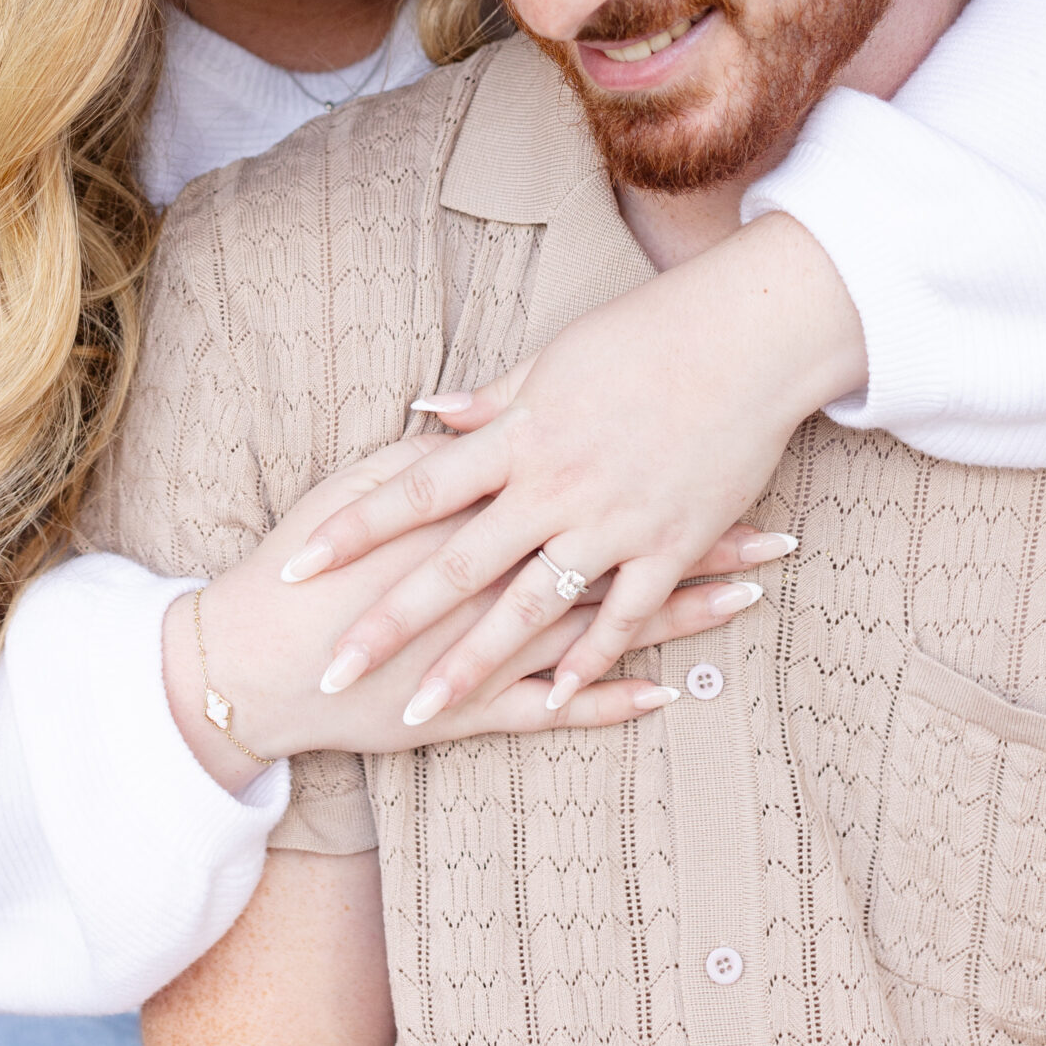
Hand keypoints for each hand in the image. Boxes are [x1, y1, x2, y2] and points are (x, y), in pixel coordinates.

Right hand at [161, 444, 769, 797]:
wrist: (260, 657)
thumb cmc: (308, 563)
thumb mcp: (365, 486)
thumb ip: (428, 453)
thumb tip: (466, 413)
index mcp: (475, 514)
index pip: (587, 484)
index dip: (660, 470)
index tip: (729, 451)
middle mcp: (498, 580)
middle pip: (618, 553)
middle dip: (699, 543)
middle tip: (775, 533)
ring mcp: (490, 650)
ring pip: (605, 628)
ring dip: (679, 616)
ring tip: (748, 597)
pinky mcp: (474, 709)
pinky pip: (558, 708)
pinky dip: (611, 700)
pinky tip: (667, 693)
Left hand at [280, 212, 864, 723]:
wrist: (746, 336)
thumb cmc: (647, 335)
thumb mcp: (554, 360)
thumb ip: (490, 401)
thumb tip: (428, 414)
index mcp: (519, 435)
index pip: (414, 489)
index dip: (354, 530)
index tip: (298, 565)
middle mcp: (556, 484)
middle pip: (455, 565)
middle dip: (390, 623)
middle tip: (333, 670)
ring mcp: (613, 520)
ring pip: (528, 609)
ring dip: (471, 664)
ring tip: (421, 710)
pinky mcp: (669, 543)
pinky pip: (621, 614)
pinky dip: (589, 660)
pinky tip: (551, 696)